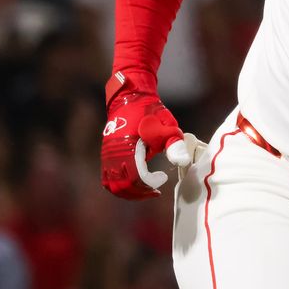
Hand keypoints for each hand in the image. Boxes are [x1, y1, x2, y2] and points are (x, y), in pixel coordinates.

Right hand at [100, 74, 192, 199]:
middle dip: (140, 192)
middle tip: (155, 191)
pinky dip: (119, 186)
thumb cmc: (150, 110)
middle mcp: (113, 152)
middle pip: (122, 186)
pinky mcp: (105, 154)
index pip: (136, 176)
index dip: (150, 182)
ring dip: (129, 192)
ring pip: (112, 185)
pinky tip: (134, 184)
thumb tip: (182, 161)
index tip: (163, 178)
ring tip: (144, 190)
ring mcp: (107, 154)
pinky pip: (107, 178)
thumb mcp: (166, 123)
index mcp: (128, 146)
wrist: (130, 96)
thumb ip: (173, 142)